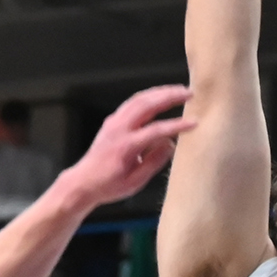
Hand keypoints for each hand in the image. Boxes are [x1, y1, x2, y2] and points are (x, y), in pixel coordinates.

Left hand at [57, 84, 193, 206]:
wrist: (83, 182)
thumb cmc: (109, 185)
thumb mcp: (135, 182)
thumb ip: (154, 162)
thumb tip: (171, 144)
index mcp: (125, 146)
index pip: (156, 130)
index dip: (176, 125)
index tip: (194, 123)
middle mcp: (119, 129)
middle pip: (147, 105)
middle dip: (170, 96)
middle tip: (189, 93)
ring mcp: (114, 122)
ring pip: (139, 98)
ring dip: (160, 92)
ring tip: (179, 91)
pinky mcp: (113, 120)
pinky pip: (133, 102)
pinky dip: (149, 96)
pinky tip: (160, 96)